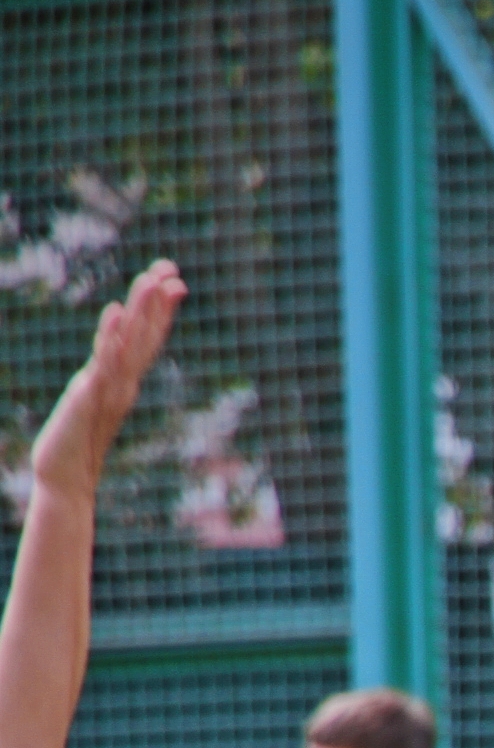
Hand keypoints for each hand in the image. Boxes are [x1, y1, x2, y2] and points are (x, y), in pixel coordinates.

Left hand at [27, 259, 185, 501]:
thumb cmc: (73, 444)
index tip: (174, 281)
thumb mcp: (90, 404)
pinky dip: (111, 336)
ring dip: (142, 311)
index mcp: (123, 382)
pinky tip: (116, 312)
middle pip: (145, 336)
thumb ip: (101, 384)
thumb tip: (110, 369)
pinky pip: (104, 362)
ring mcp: (110, 389)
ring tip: (150, 280)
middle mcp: (123, 383)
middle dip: (157, 302)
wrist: (65, 478)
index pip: (147, 340)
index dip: (161, 310)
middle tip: (171, 269)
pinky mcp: (90, 397)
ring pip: (130, 344)